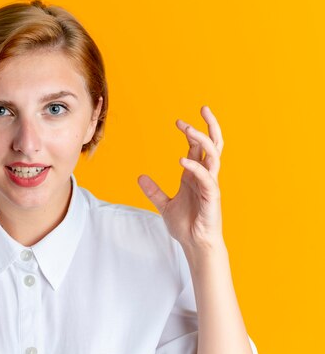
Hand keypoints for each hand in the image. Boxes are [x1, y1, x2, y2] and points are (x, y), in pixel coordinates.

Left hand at [137, 105, 224, 253]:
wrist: (195, 245)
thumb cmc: (186, 225)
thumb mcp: (164, 205)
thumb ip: (154, 191)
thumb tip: (140, 177)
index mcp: (195, 176)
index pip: (198, 148)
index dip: (191, 133)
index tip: (179, 121)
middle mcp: (205, 176)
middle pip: (213, 145)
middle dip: (210, 126)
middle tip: (203, 108)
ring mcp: (210, 185)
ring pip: (213, 156)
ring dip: (202, 140)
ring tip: (188, 129)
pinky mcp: (212, 197)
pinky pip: (207, 178)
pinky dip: (195, 167)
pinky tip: (182, 159)